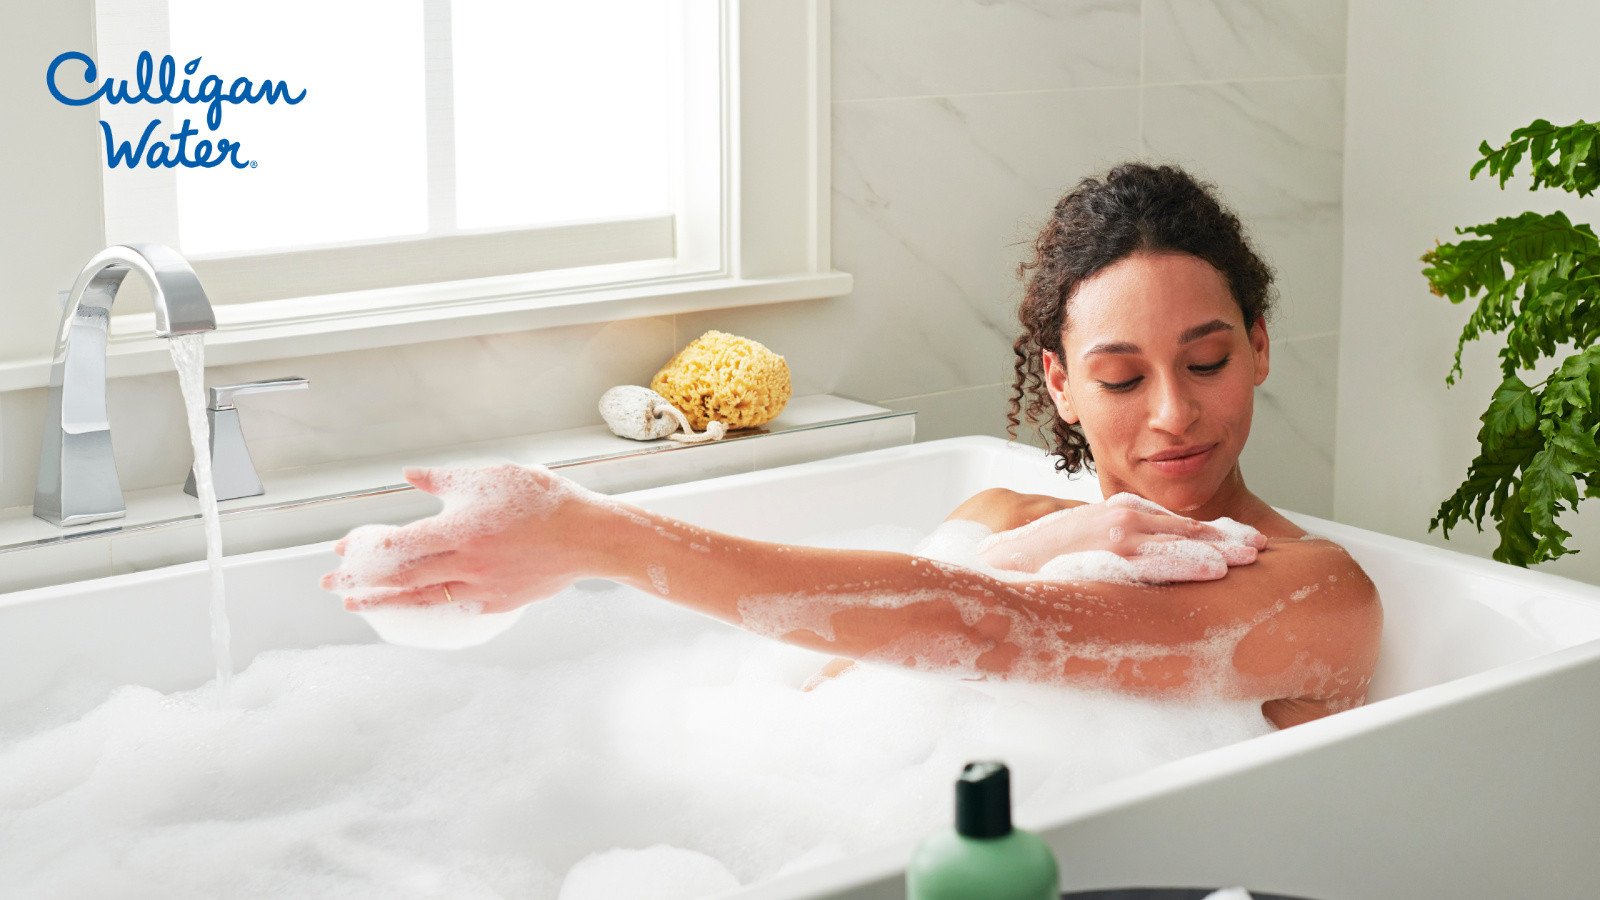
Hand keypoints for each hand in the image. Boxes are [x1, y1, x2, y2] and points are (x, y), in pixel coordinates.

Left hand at [319, 462, 611, 612]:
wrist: (588, 536)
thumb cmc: (544, 500)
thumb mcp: (491, 477)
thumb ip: (445, 481)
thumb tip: (409, 477)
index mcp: (459, 529)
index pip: (397, 544)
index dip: (365, 550)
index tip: (341, 551)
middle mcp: (465, 563)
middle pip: (400, 578)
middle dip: (360, 582)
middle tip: (329, 585)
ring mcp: (481, 587)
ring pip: (422, 598)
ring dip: (385, 601)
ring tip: (356, 605)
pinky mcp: (498, 601)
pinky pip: (455, 604)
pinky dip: (429, 604)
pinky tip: (415, 602)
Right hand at [975, 492, 1264, 573]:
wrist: (993, 566)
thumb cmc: (1036, 566)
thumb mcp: (1084, 551)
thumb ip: (1119, 556)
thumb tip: (1144, 576)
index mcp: (1117, 516)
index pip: (1175, 523)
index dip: (1213, 532)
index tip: (1245, 542)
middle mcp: (1118, 518)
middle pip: (1184, 528)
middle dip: (1225, 537)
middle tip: (1261, 549)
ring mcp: (1111, 534)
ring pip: (1177, 540)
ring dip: (1216, 549)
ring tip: (1249, 559)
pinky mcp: (1102, 553)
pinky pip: (1154, 560)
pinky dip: (1186, 563)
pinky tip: (1213, 571)